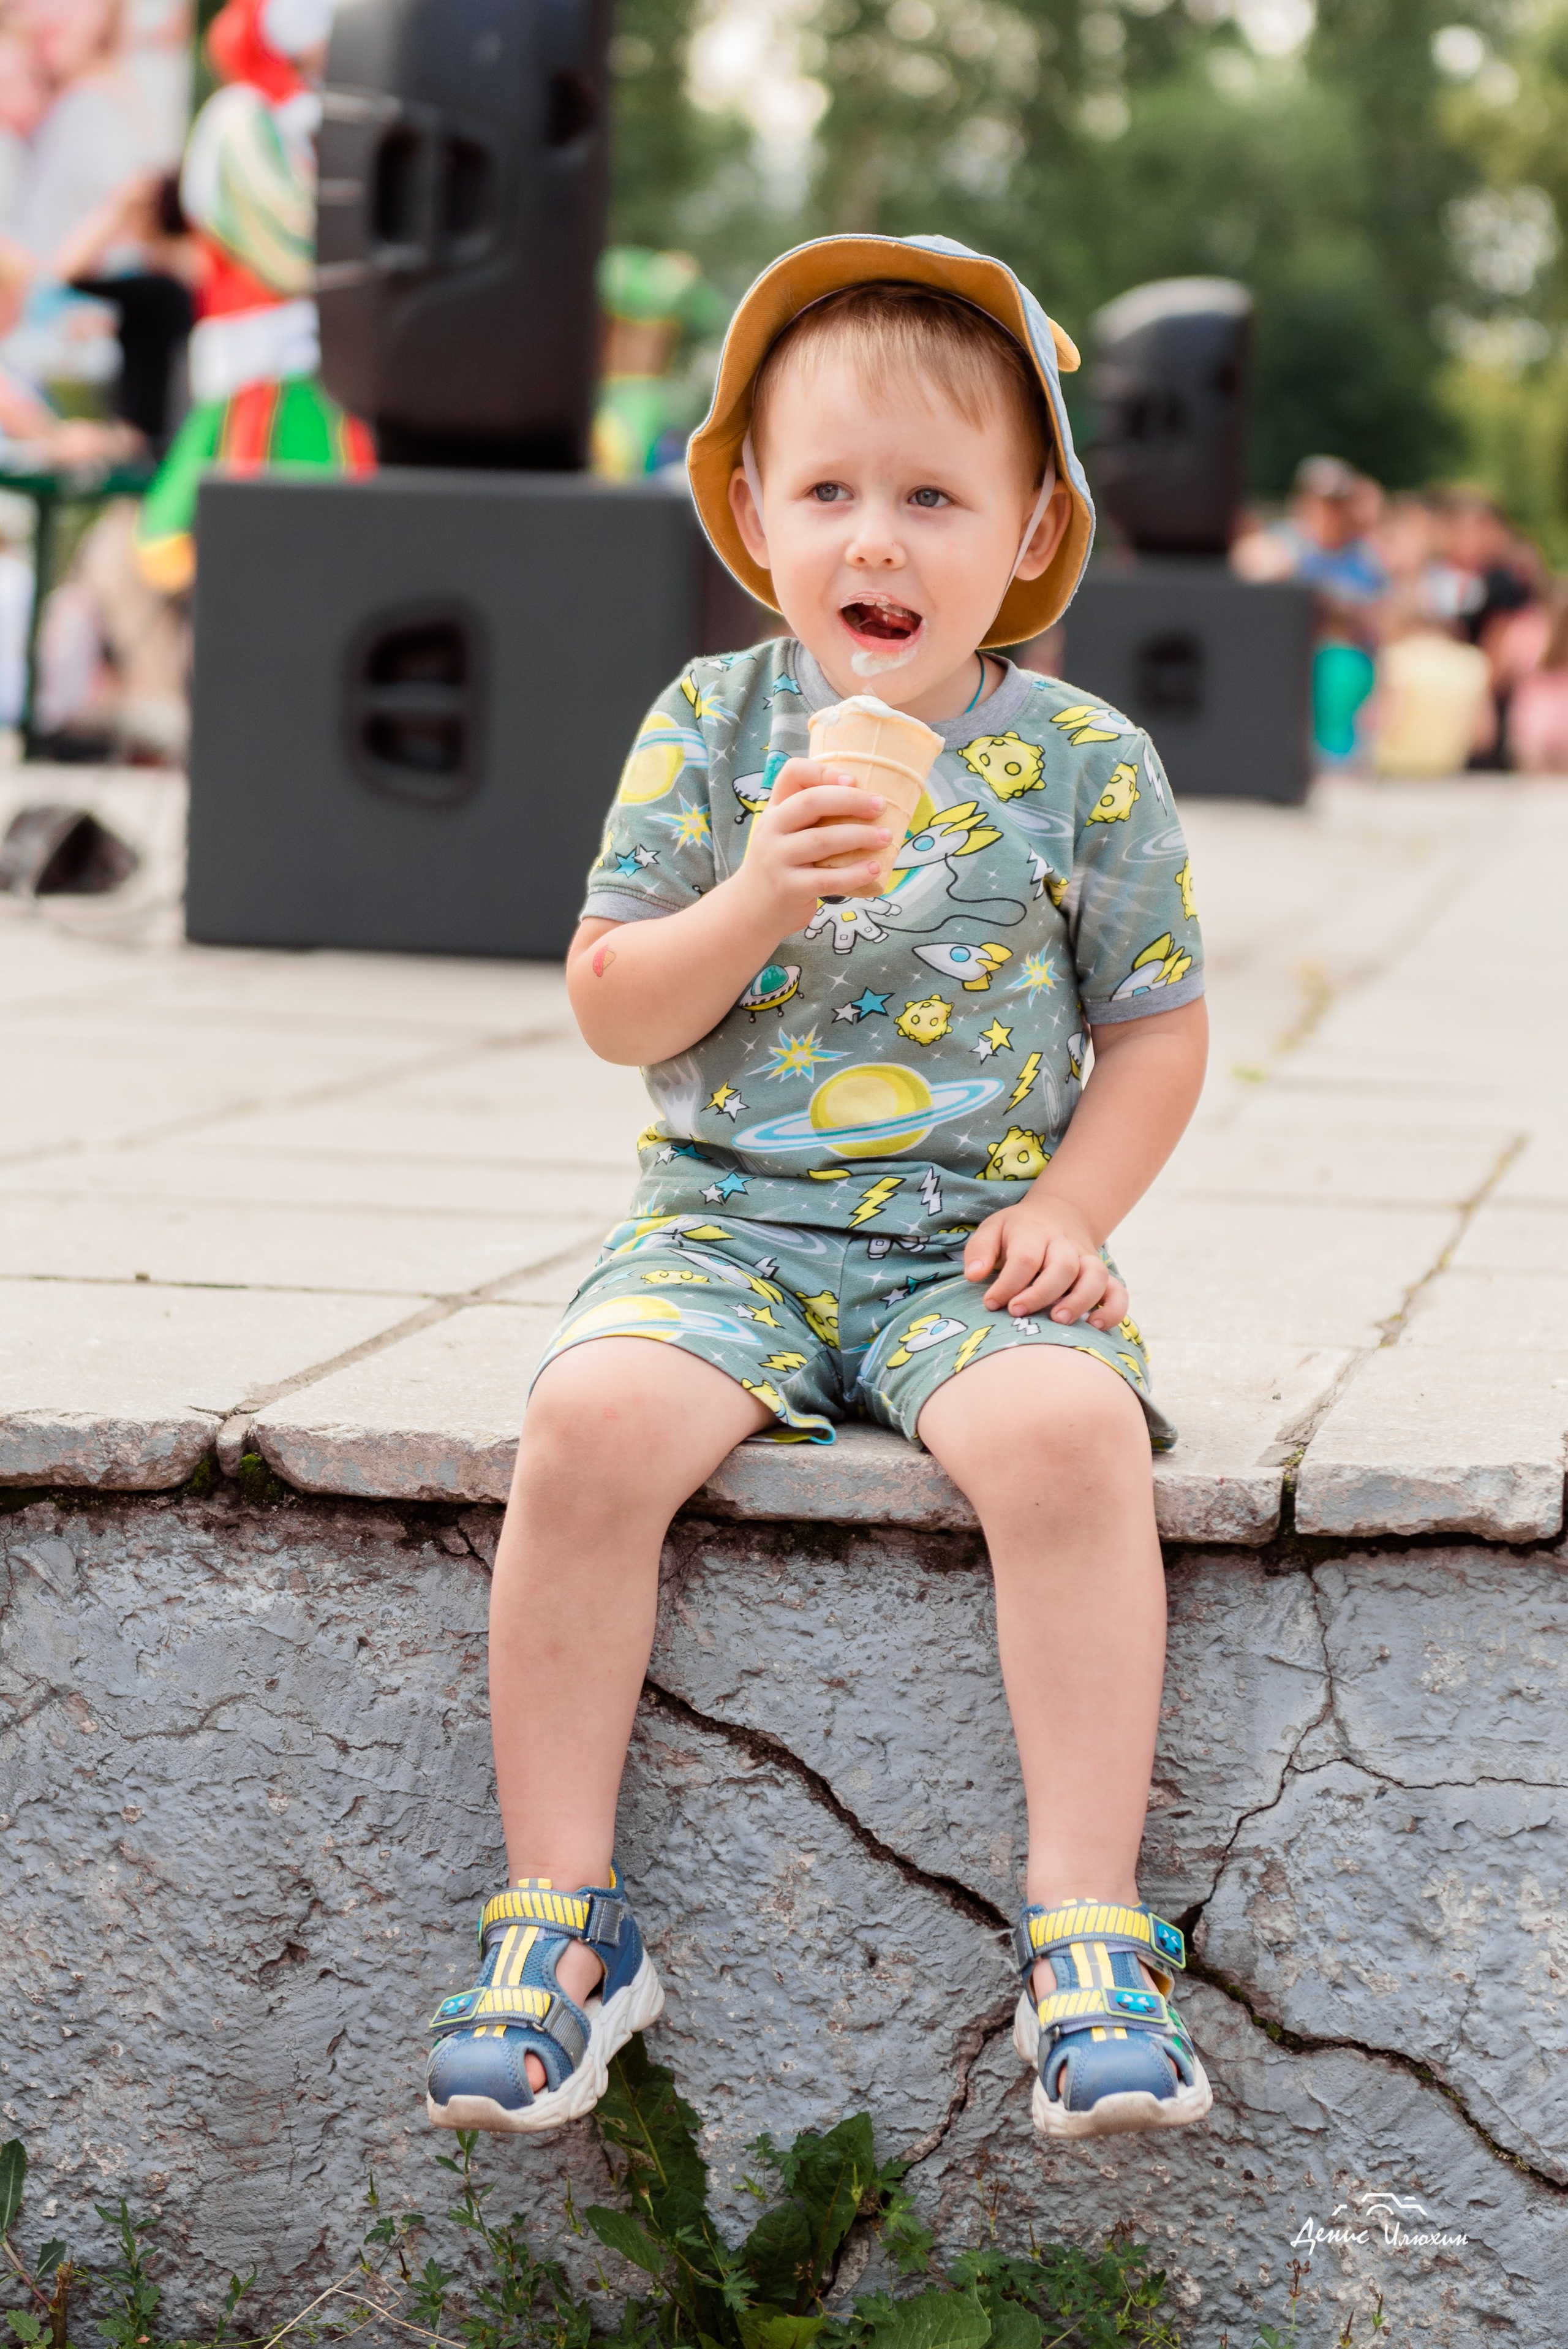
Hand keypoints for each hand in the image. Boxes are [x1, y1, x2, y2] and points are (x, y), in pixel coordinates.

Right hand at [728, 757, 891, 934]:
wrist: (751, 911)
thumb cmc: (784, 865)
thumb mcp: (787, 833)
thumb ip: (813, 816)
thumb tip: (868, 800)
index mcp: (775, 808)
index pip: (793, 773)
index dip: (824, 771)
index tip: (853, 780)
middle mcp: (772, 829)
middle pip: (811, 801)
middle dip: (851, 800)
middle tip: (880, 806)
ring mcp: (777, 859)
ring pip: (821, 840)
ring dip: (859, 836)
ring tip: (885, 837)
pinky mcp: (788, 888)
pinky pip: (826, 879)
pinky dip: (854, 873)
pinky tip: (874, 868)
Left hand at [963, 1200, 1128, 1327]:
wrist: (1058, 1215)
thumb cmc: (1017, 1232)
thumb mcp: (993, 1229)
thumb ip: (979, 1250)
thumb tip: (974, 1275)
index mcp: (1034, 1233)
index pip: (1025, 1258)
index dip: (1008, 1283)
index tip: (991, 1303)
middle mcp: (1065, 1246)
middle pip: (1062, 1267)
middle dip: (1041, 1293)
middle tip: (1018, 1312)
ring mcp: (1088, 1260)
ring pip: (1095, 1277)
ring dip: (1079, 1300)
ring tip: (1058, 1321)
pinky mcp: (1103, 1277)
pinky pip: (1118, 1292)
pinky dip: (1113, 1310)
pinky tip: (1095, 1326)